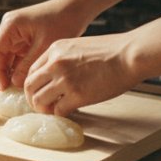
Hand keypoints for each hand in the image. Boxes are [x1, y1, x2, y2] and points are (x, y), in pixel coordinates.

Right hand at [0, 0, 89, 91]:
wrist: (75, 8)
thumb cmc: (63, 21)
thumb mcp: (45, 46)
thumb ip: (27, 65)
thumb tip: (14, 83)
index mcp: (10, 25)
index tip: (3, 88)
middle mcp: (7, 28)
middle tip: (0, 92)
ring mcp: (13, 33)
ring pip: (0, 57)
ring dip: (3, 72)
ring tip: (9, 90)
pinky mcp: (21, 38)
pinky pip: (12, 56)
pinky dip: (13, 68)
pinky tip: (17, 81)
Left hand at [23, 32, 141, 114]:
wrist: (130, 54)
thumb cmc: (112, 50)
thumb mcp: (79, 46)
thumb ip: (64, 58)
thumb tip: (57, 75)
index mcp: (55, 49)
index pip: (32, 70)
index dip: (33, 84)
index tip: (38, 91)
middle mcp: (55, 64)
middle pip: (29, 86)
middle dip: (32, 98)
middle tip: (40, 105)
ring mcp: (65, 80)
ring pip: (38, 100)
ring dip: (43, 109)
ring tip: (52, 111)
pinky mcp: (77, 95)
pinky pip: (58, 111)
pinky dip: (60, 114)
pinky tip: (67, 112)